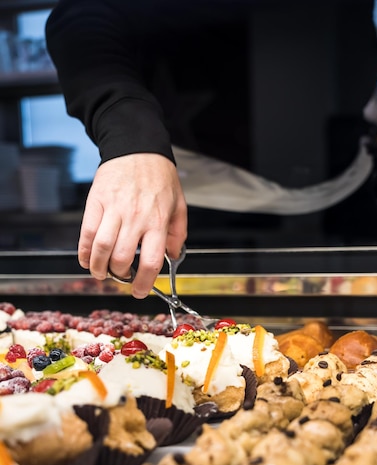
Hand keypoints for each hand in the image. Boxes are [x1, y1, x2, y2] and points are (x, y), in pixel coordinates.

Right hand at [78, 153, 187, 297]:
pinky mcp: (96, 202)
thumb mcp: (179, 204)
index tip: (139, 291)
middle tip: (120, 277)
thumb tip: (173, 256)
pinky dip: (83, 251)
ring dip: (98, 268)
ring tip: (101, 273)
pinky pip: (86, 232)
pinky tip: (86, 260)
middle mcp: (136, 218)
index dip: (144, 283)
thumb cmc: (159, 176)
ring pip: (101, 248)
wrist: (137, 147)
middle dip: (119, 276)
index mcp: (158, 222)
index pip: (151, 262)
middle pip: (122, 259)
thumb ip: (178, 233)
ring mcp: (114, 210)